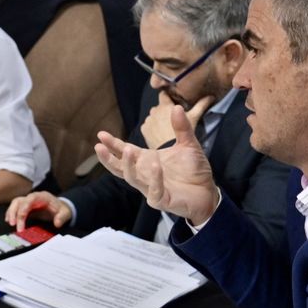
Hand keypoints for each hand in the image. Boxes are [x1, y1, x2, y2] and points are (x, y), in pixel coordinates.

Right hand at [5, 191, 72, 230]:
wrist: (60, 208)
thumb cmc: (61, 209)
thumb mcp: (65, 213)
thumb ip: (62, 217)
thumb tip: (57, 223)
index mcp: (42, 197)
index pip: (31, 198)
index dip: (25, 206)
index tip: (22, 216)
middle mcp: (33, 198)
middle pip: (20, 201)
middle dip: (15, 212)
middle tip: (14, 224)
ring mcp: (28, 202)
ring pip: (15, 204)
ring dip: (11, 213)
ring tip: (11, 223)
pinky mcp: (25, 207)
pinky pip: (15, 208)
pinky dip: (11, 214)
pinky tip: (9, 220)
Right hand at [94, 98, 219, 222]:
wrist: (208, 192)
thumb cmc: (194, 170)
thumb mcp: (189, 145)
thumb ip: (181, 128)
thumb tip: (177, 107)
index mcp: (147, 160)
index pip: (124, 151)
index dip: (112, 144)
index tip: (100, 134)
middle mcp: (144, 174)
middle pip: (119, 168)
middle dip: (109, 158)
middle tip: (99, 146)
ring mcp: (151, 188)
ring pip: (132, 178)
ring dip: (128, 165)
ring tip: (128, 150)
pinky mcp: (161, 200)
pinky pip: (154, 191)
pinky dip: (154, 179)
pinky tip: (155, 165)